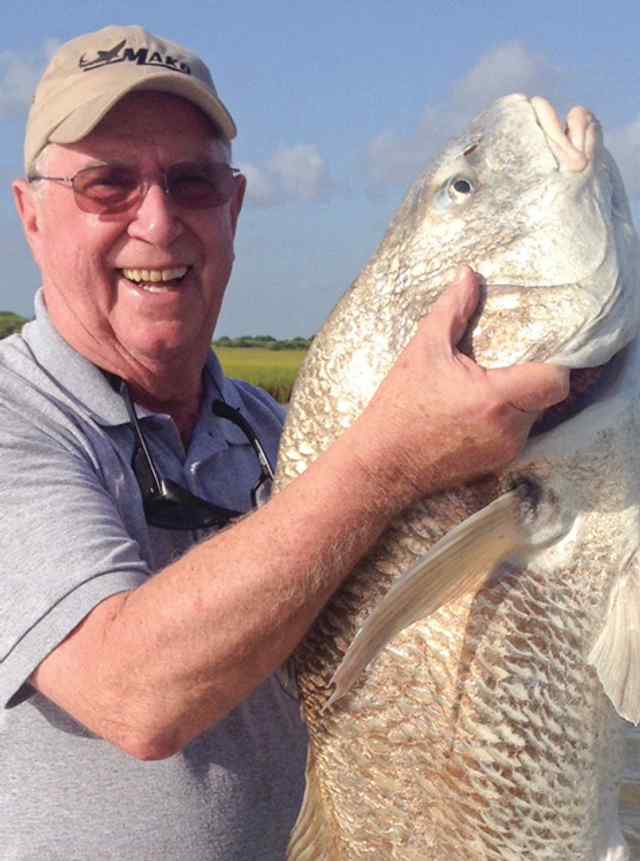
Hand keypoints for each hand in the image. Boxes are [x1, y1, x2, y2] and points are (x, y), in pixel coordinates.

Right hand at [353, 265, 569, 503]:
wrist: (382, 464)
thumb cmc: (400, 408)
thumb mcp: (424, 350)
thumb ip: (453, 309)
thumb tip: (468, 274)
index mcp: (494, 398)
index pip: (555, 380)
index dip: (558, 362)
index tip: (544, 345)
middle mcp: (508, 428)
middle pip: (548, 396)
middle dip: (535, 376)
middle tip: (514, 358)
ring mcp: (505, 450)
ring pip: (535, 416)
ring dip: (522, 398)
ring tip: (494, 381)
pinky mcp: (497, 464)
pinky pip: (518, 433)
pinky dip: (508, 418)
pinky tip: (481, 408)